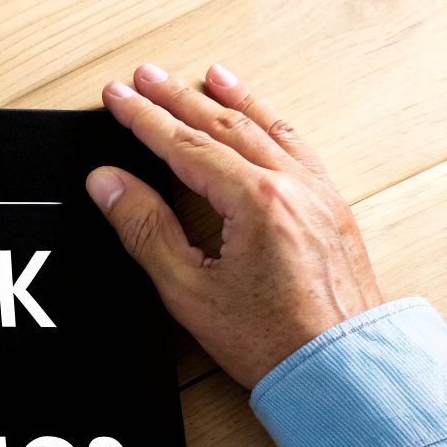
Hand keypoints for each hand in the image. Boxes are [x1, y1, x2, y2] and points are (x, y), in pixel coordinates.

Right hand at [87, 62, 382, 388]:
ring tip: (202, 76)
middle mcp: (291, 186)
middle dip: (175, 98)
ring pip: (265, 127)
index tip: (116, 97)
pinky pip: (297, 145)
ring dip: (227, 99)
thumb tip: (109, 184)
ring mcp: (316, 192)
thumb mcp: (187, 288)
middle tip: (142, 78)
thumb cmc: (272, 339)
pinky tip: (259, 114)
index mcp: (255, 201)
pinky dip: (270, 121)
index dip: (143, 118)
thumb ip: (144, 228)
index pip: (185, 144)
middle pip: (222, 125)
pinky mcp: (330, 206)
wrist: (337, 369)